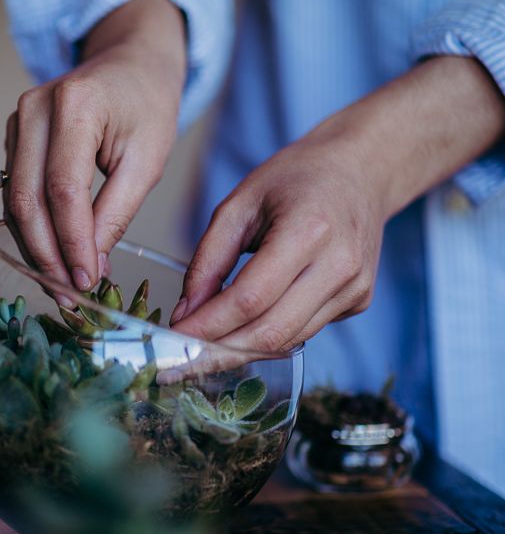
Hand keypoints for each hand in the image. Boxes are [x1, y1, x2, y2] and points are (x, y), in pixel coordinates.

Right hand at [3, 0, 185, 293]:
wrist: (131, 64)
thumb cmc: (148, 106)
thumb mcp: (147, 161)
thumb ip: (115, 213)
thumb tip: (89, 265)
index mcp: (75, 106)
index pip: (64, 190)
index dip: (72, 243)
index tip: (87, 281)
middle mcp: (34, 110)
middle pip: (28, 199)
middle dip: (48, 256)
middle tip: (69, 296)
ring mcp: (18, 121)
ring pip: (16, 200)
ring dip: (36, 248)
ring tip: (61, 285)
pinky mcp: (15, 136)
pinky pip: (17, 190)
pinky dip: (33, 227)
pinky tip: (52, 254)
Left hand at [170, 135, 385, 352]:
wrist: (359, 171)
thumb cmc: (295, 179)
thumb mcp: (239, 204)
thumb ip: (208, 260)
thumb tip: (185, 314)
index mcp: (308, 230)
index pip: (250, 298)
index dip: (208, 326)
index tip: (173, 339)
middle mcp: (339, 265)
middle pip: (270, 332)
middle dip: (219, 353)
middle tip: (180, 362)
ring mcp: (354, 288)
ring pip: (287, 341)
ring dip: (240, 351)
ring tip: (202, 352)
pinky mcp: (358, 301)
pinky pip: (303, 331)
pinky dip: (267, 337)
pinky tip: (242, 330)